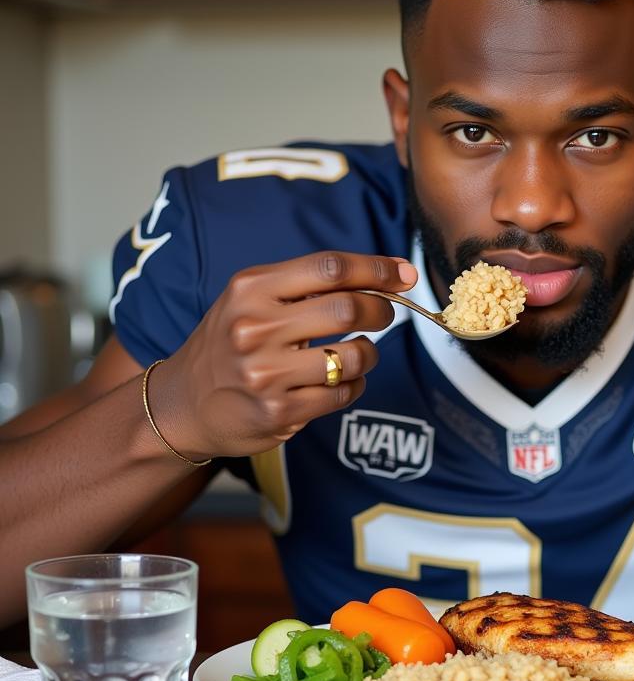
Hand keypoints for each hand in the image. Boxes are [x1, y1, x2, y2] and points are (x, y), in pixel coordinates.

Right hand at [147, 251, 416, 459]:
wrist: (182, 404)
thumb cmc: (231, 342)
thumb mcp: (253, 298)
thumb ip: (310, 284)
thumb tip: (392, 273)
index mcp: (251, 289)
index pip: (330, 268)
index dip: (377, 269)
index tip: (405, 274)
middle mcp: (255, 328)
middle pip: (348, 308)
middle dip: (381, 309)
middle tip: (384, 313)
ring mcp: (266, 373)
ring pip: (354, 356)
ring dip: (369, 354)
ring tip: (358, 353)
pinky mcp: (278, 412)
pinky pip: (343, 393)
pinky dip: (353, 386)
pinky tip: (338, 381)